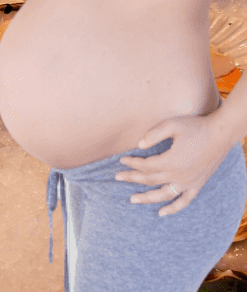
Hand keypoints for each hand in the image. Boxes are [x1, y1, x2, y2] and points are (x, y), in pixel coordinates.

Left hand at [114, 114, 233, 215]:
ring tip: (132, 199)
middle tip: (117, 177)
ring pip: (163, 194)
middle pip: (149, 180)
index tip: (122, 160)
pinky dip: (173, 209)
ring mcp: (189, 182)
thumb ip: (153, 134)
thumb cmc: (196, 127)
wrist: (222, 133)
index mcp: (170, 161)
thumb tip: (139, 145)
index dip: (132, 163)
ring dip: (147, 198)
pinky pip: (184, 201)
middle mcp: (178, 175)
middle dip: (131, 178)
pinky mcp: (197, 184)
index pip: (145, 165)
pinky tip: (162, 213)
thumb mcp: (172, 125)